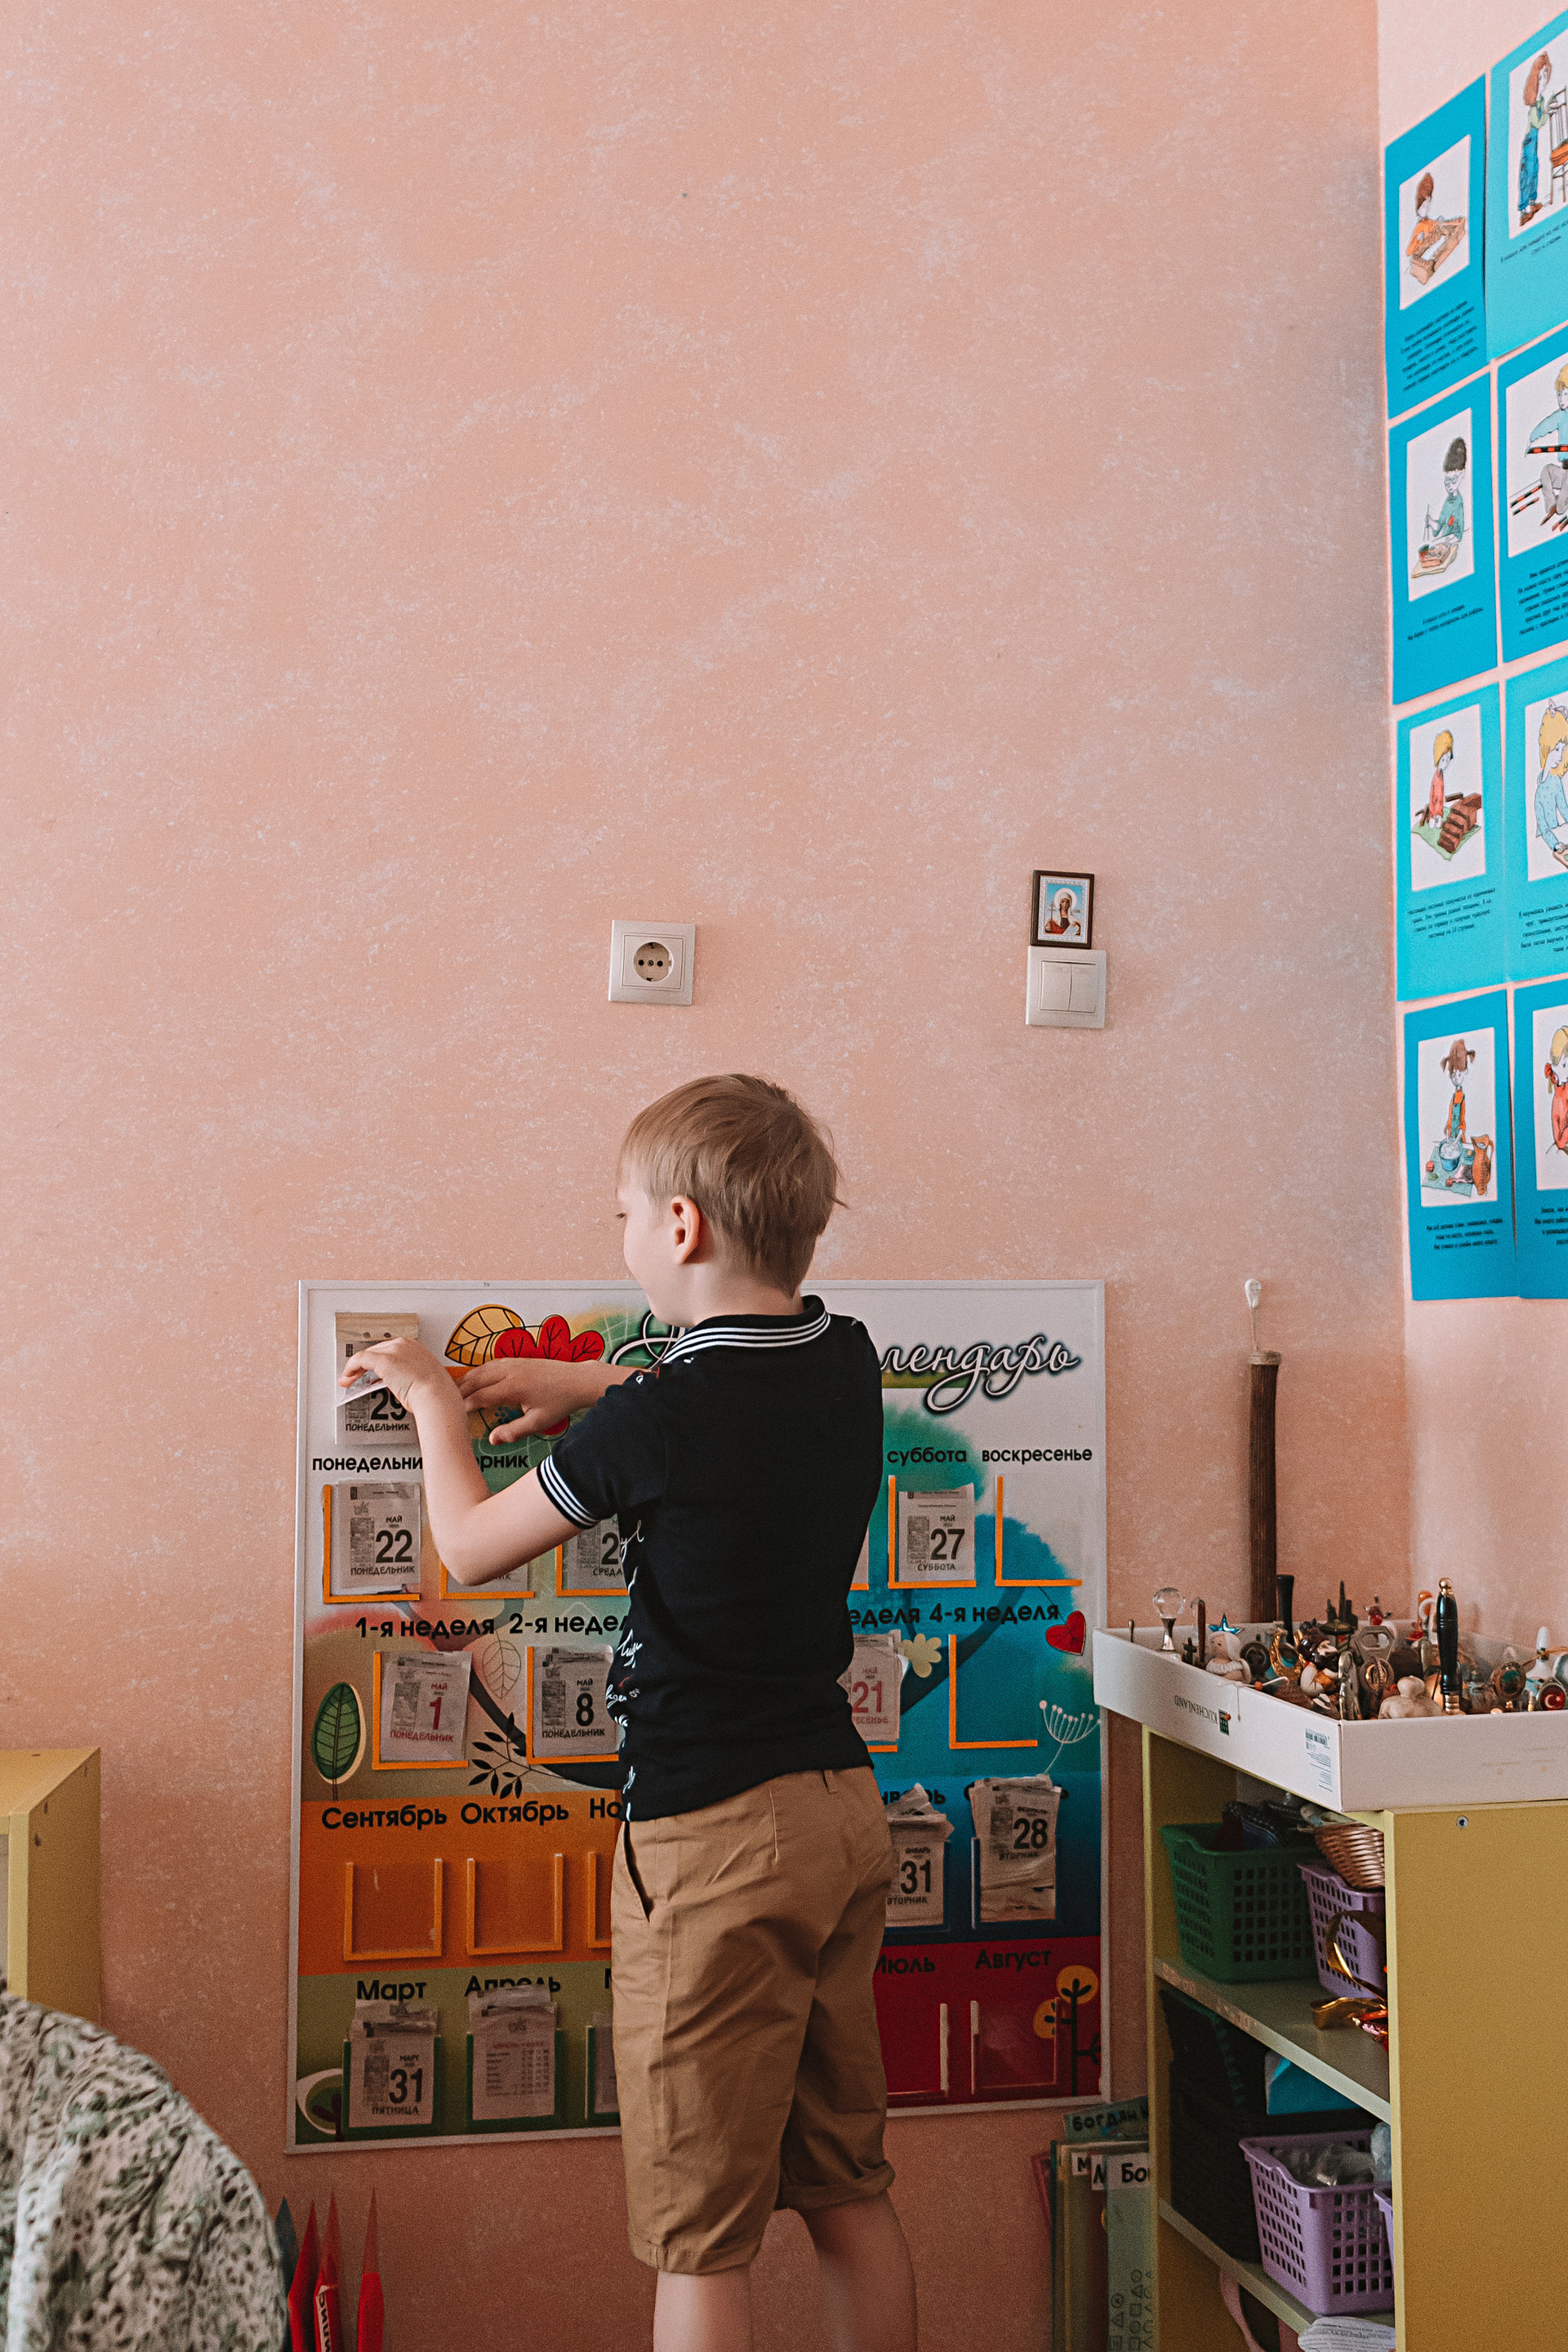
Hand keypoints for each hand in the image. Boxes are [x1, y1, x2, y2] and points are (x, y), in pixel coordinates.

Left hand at [340, 1338, 451, 1410]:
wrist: (436, 1395)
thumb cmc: (435, 1392)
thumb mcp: (423, 1378)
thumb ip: (410, 1375)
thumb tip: (399, 1383)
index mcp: (415, 1347)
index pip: (389, 1349)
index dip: (377, 1360)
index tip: (371, 1371)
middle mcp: (404, 1345)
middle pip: (376, 1350)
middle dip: (364, 1364)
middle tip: (356, 1376)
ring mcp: (394, 1351)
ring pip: (367, 1354)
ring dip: (355, 1367)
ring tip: (348, 1379)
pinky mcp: (384, 1360)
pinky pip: (360, 1360)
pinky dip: (350, 1368)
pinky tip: (346, 1378)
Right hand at [457, 1355, 610, 1442]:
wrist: (578, 1380)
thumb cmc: (560, 1403)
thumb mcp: (538, 1422)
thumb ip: (513, 1432)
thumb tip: (491, 1440)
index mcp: (512, 1388)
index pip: (479, 1396)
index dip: (464, 1405)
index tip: (453, 1414)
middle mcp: (509, 1372)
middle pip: (476, 1380)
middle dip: (459, 1391)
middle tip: (444, 1402)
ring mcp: (513, 1363)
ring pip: (481, 1369)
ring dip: (466, 1379)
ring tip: (452, 1390)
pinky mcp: (517, 1359)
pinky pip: (491, 1364)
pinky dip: (478, 1371)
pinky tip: (473, 1378)